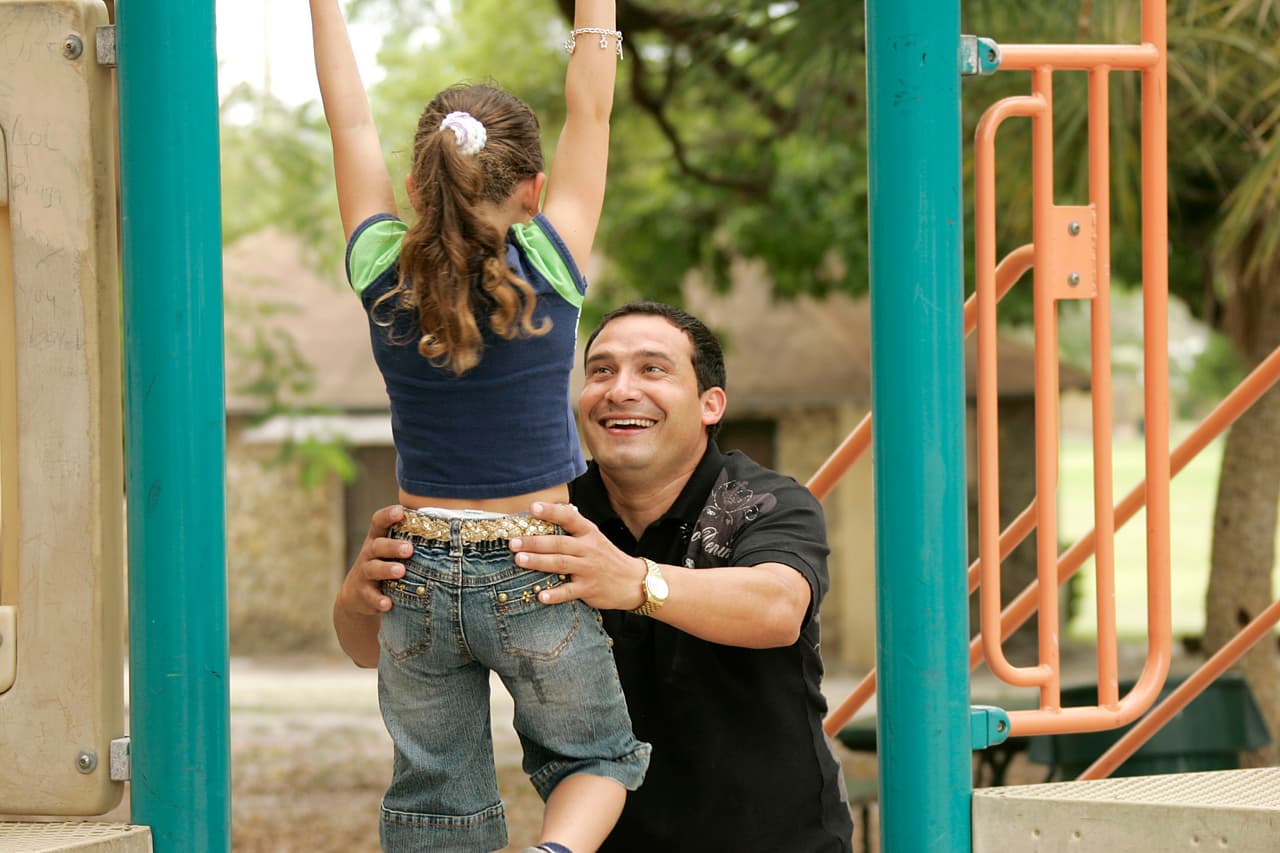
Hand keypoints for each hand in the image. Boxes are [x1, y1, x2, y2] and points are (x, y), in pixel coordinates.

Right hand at [333, 504, 409, 666]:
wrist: (358, 594)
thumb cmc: (387, 563)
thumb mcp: (392, 549)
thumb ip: (412, 538)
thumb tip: (452, 523)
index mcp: (378, 538)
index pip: (379, 522)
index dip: (388, 515)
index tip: (401, 511)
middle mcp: (369, 553)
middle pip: (377, 546)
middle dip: (393, 546)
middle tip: (409, 549)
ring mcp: (364, 574)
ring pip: (373, 568)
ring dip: (387, 569)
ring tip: (401, 571)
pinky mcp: (363, 594)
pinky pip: (370, 596)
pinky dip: (378, 600)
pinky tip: (388, 604)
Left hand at [509, 501, 645, 611]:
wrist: (634, 581)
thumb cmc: (607, 558)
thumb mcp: (594, 538)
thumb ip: (574, 529)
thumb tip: (547, 514)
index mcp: (589, 533)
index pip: (569, 518)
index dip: (551, 512)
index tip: (533, 508)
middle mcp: (589, 549)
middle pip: (558, 543)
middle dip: (534, 542)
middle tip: (513, 542)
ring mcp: (589, 569)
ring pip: (561, 564)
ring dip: (538, 562)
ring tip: (519, 560)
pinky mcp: (589, 589)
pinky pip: (569, 591)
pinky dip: (555, 594)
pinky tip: (541, 596)